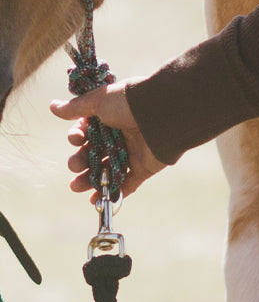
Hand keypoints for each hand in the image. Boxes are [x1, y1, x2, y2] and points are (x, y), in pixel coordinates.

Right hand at [50, 81, 165, 199]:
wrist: (161, 114)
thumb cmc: (129, 103)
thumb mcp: (99, 100)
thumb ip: (76, 107)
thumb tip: (53, 106)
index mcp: (109, 118)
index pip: (86, 131)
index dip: (77, 137)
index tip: (76, 139)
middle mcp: (120, 135)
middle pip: (93, 153)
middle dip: (79, 161)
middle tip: (75, 165)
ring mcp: (132, 152)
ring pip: (106, 170)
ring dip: (89, 180)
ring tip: (75, 186)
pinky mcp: (144, 167)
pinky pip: (127, 183)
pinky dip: (113, 193)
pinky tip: (94, 200)